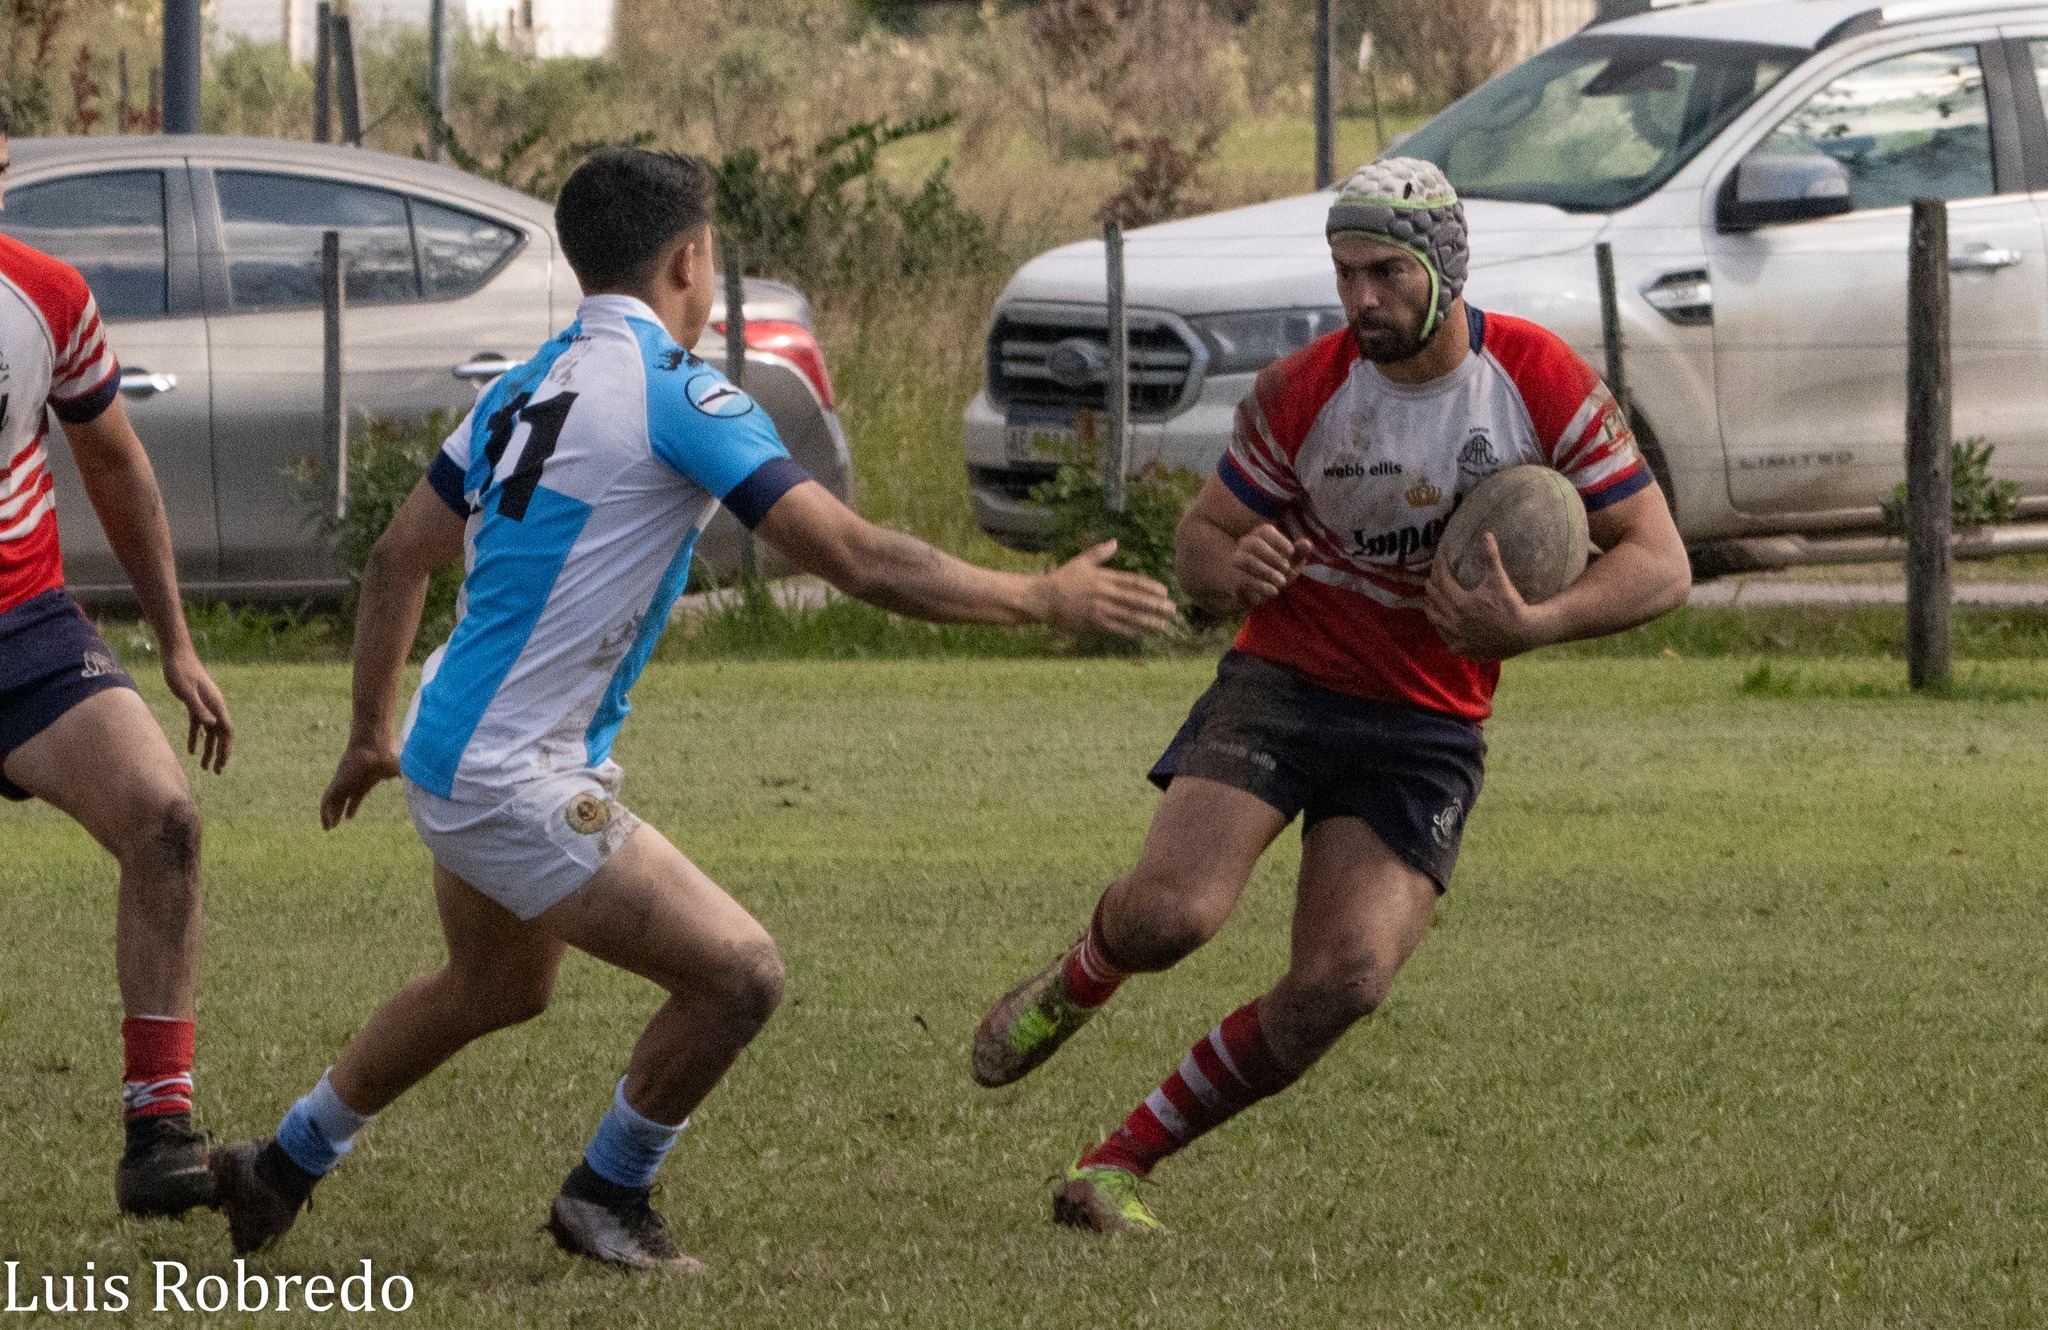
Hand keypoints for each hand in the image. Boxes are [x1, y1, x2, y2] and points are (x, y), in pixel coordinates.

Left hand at [162, 648, 231, 773]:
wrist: (175, 653)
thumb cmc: (180, 670)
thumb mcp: (186, 690)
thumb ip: (198, 708)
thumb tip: (211, 725)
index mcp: (216, 704)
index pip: (227, 731)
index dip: (226, 749)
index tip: (222, 764)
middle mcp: (214, 706)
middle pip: (221, 734)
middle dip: (220, 754)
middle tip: (216, 772)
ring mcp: (205, 705)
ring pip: (210, 732)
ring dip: (209, 750)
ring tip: (204, 767)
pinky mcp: (194, 703)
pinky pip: (198, 725)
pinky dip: (196, 738)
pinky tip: (191, 750)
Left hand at [321, 743, 401, 829]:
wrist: (374, 746)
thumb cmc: (387, 756)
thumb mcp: (398, 771)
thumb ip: (404, 778)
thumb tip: (421, 784)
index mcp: (364, 781)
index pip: (356, 796)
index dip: (352, 807)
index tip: (349, 817)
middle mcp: (352, 783)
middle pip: (342, 800)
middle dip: (338, 812)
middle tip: (334, 824)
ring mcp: (343, 783)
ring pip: (332, 802)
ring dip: (329, 815)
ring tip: (327, 828)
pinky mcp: (337, 784)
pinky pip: (326, 801)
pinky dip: (324, 813)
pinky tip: (326, 823)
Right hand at [1044, 540, 1178, 638]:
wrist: (1044, 598)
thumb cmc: (1063, 578)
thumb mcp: (1081, 561)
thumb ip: (1099, 552)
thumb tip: (1115, 542)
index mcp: (1104, 578)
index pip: (1132, 582)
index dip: (1150, 587)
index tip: (1165, 591)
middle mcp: (1104, 594)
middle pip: (1135, 600)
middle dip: (1155, 606)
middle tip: (1172, 610)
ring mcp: (1099, 610)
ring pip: (1128, 616)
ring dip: (1148, 621)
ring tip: (1163, 625)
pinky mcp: (1093, 623)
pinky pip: (1116, 628)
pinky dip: (1131, 631)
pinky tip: (1143, 634)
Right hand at [1231, 524, 1311, 610]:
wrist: (1250, 591)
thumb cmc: (1272, 570)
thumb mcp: (1289, 562)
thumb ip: (1299, 553)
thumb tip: (1307, 544)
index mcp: (1259, 536)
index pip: (1265, 531)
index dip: (1278, 540)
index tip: (1291, 552)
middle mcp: (1245, 545)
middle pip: (1254, 544)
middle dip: (1273, 556)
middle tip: (1287, 568)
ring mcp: (1236, 561)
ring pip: (1247, 561)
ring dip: (1267, 571)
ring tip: (1282, 583)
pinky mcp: (1233, 578)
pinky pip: (1243, 579)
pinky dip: (1260, 585)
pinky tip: (1273, 592)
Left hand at [1424, 533, 1551, 660]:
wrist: (1525, 633)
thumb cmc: (1512, 605)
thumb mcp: (1500, 580)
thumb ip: (1491, 557)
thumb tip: (1487, 534)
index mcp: (1461, 602)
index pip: (1442, 581)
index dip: (1439, 567)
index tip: (1439, 558)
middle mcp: (1454, 621)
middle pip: (1434, 601)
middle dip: (1432, 587)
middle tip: (1432, 579)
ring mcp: (1458, 637)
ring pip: (1435, 621)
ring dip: (1432, 609)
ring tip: (1432, 601)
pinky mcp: (1464, 649)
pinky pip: (1446, 640)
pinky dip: (1443, 629)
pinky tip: (1445, 625)